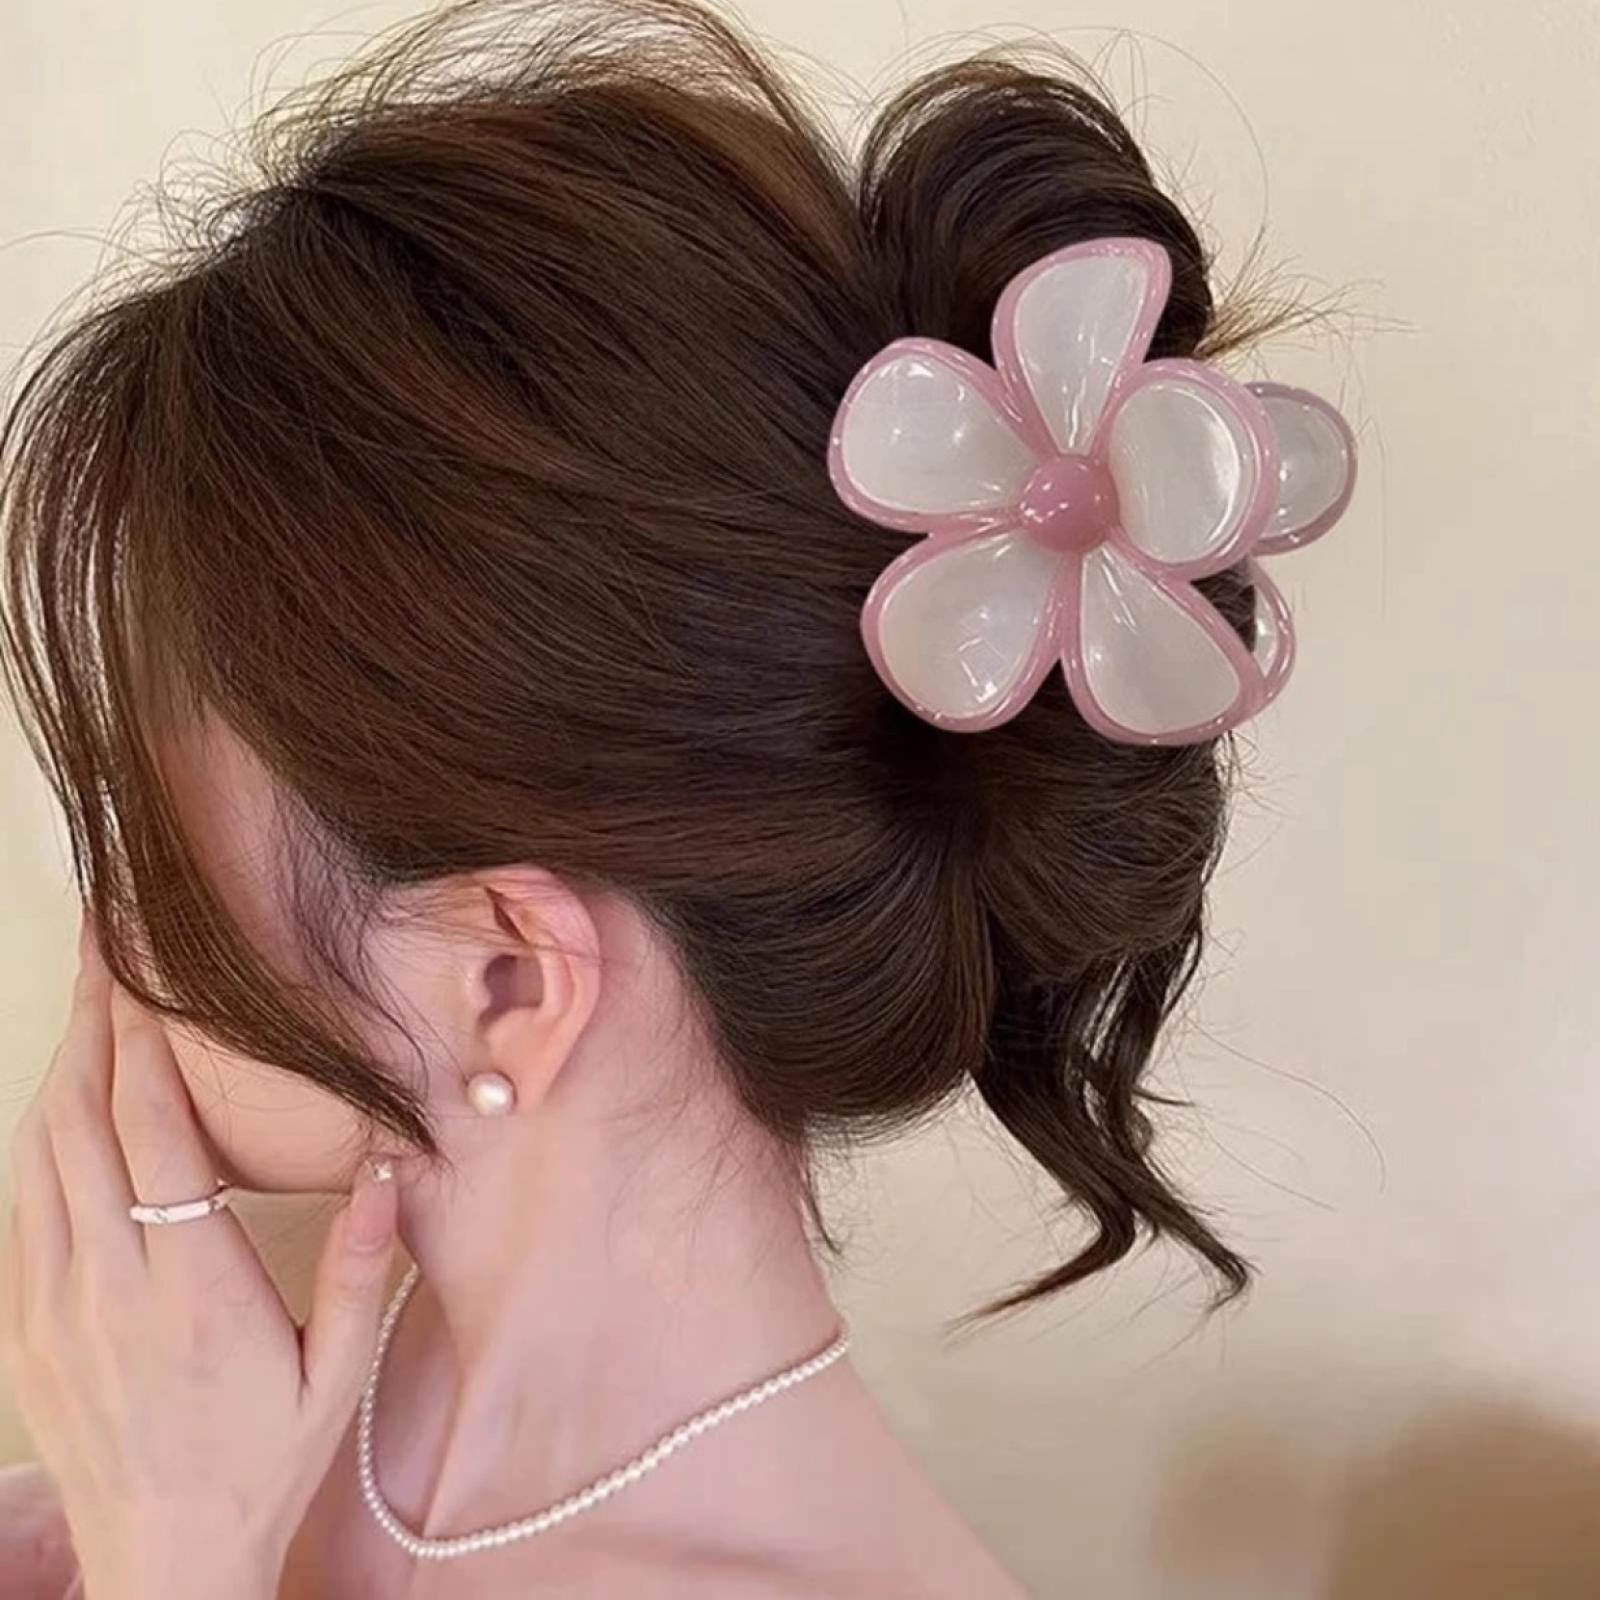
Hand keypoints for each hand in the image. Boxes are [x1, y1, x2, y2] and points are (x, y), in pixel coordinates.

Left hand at [0, 907, 401, 1599]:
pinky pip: (16, 1207)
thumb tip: (389, 1164)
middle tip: (103, 942)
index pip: (154, 1132)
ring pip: (36, 1155)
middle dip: (93, 1020)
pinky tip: (54, 1098)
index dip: (146, 1039)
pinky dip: (34, 1136)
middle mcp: (105, 1285)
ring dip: (59, 1066)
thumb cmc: (261, 1465)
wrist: (163, 1568)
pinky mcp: (21, 1330)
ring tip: (83, 995)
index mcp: (189, 1290)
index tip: (149, 968)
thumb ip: (359, 1267)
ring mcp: (49, 1307)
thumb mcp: (334, 1376)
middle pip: (80, 1121)